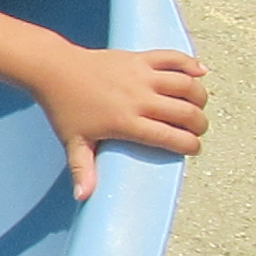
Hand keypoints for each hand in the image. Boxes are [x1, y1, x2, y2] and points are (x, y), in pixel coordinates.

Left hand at [27, 47, 207, 200]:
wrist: (55, 69)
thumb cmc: (65, 108)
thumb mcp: (74, 142)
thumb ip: (82, 170)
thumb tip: (83, 197)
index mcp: (127, 122)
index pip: (171, 137)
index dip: (190, 145)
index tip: (193, 149)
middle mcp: (139, 98)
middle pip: (186, 112)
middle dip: (200, 124)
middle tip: (196, 130)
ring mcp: (141, 75)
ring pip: (186, 84)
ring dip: (199, 96)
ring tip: (198, 106)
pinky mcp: (140, 58)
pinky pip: (173, 58)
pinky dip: (190, 63)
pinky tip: (200, 73)